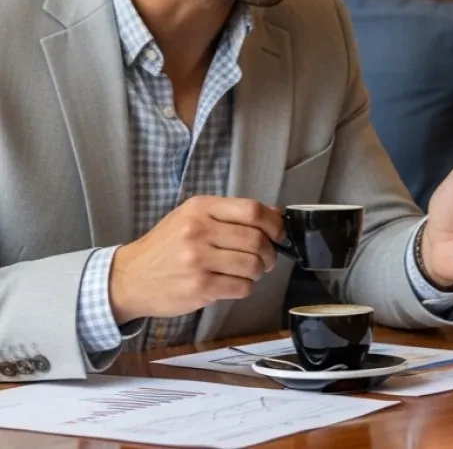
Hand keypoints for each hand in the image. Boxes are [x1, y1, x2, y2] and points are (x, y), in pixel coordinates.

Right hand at [109, 196, 282, 324]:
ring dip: (259, 271)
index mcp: (200, 208)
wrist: (129, 278)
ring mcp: (198, 260)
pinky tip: (235, 284)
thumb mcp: (193, 218)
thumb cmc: (165, 246)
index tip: (279, 233)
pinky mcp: (199, 287)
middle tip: (267, 258)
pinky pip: (241, 287)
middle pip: (256, 239)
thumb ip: (231, 214)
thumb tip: (275, 214)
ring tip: (250, 272)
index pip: (252, 210)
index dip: (273, 223)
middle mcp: (199, 231)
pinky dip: (246, 287)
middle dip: (270, 252)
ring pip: (252, 265)